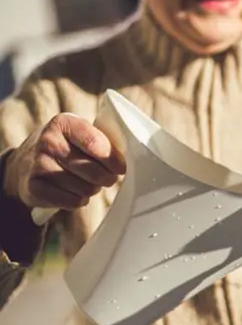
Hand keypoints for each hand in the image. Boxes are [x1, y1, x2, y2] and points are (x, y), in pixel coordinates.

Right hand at [5, 113, 125, 209]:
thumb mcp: (79, 134)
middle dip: (106, 178)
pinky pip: (72, 201)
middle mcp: (48, 141)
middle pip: (93, 170)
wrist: (24, 164)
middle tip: (107, 178)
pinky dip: (79, 201)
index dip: (115, 160)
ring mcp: (38, 165)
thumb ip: (103, 141)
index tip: (121, 168)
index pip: (97, 144)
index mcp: (64, 122)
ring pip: (84, 188)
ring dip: (92, 189)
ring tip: (87, 183)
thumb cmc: (64, 147)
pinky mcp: (33, 188)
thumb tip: (134, 157)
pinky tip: (74, 192)